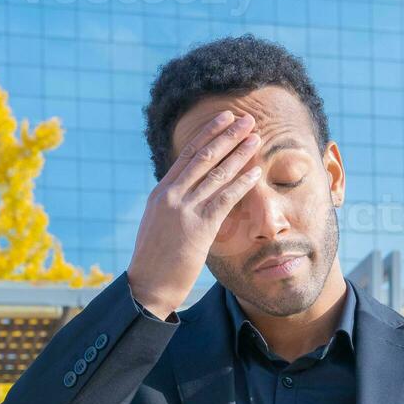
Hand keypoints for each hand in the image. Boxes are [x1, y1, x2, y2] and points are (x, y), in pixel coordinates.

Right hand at [126, 110, 262, 318]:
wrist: (148, 285)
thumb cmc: (155, 259)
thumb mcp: (158, 223)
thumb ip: (172, 204)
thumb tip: (187, 192)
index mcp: (161, 192)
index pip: (187, 154)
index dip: (209, 133)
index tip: (225, 118)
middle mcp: (171, 195)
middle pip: (203, 156)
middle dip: (227, 134)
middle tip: (247, 118)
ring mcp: (184, 209)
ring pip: (216, 173)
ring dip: (239, 153)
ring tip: (256, 137)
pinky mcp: (199, 227)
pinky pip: (224, 199)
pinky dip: (242, 183)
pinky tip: (255, 172)